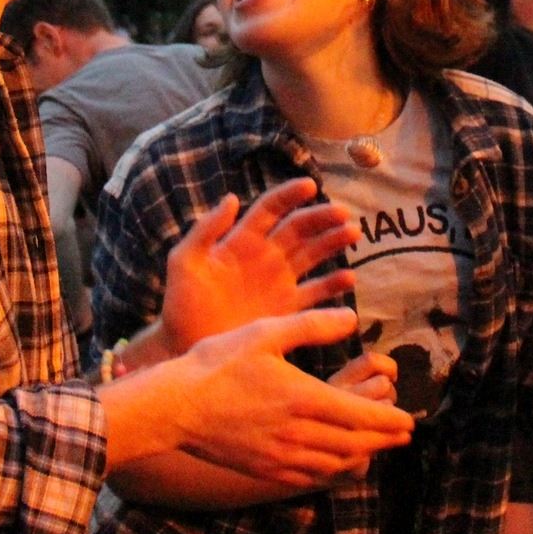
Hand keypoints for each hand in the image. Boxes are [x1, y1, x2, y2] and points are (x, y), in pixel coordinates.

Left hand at [160, 178, 357, 356]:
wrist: (185, 348)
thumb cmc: (181, 305)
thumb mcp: (184, 263)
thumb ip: (205, 231)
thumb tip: (232, 197)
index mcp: (241, 241)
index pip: (270, 209)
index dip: (289, 195)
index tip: (309, 185)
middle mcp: (265, 256)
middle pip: (299, 228)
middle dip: (321, 217)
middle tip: (343, 214)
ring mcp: (279, 282)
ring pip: (312, 255)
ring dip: (332, 242)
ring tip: (351, 234)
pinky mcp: (287, 309)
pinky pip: (316, 293)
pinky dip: (334, 285)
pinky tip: (349, 279)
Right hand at [177, 309, 414, 486]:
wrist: (175, 407)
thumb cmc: (218, 363)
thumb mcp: (266, 332)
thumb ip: (312, 325)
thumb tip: (352, 318)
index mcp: (302, 398)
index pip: (360, 416)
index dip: (388, 421)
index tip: (409, 421)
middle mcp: (297, 433)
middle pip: (354, 444)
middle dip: (383, 440)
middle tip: (403, 435)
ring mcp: (280, 456)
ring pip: (334, 463)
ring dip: (362, 456)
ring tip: (376, 447)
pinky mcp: (264, 469)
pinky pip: (309, 477)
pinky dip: (332, 471)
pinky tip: (336, 463)